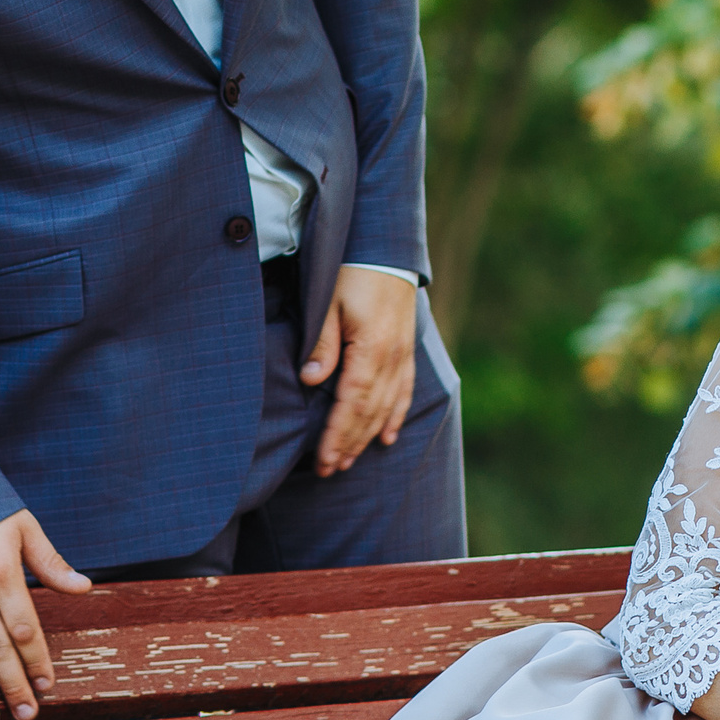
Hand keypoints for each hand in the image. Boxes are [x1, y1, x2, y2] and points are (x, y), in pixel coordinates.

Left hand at [301, 265, 417, 475]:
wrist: (385, 249)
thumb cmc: (352, 274)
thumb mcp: (329, 304)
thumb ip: (322, 344)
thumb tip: (312, 380)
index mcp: (371, 349)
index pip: (353, 403)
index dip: (337, 434)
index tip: (324, 460)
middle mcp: (392, 358)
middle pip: (370, 412)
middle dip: (349, 444)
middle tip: (330, 469)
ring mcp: (402, 355)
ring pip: (386, 407)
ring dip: (367, 436)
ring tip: (349, 460)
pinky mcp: (407, 350)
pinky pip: (403, 391)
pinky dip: (395, 416)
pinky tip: (387, 436)